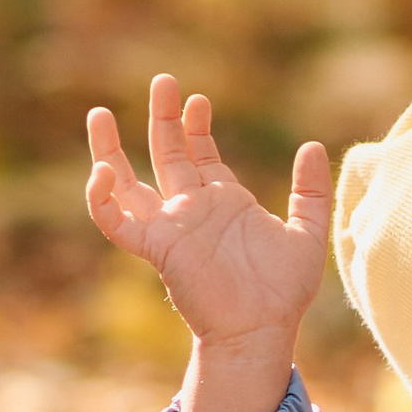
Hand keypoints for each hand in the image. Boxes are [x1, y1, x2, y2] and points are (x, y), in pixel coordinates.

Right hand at [87, 75, 329, 411]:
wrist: (263, 330)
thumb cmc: (284, 291)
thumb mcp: (308, 233)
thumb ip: (311, 192)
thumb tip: (313, 146)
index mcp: (224, 202)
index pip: (201, 155)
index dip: (196, 126)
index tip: (199, 100)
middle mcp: (192, 211)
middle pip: (166, 155)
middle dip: (163, 118)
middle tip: (163, 81)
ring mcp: (171, 228)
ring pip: (127, 184)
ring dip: (110, 150)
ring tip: (98, 114)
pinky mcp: (157, 248)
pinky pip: (116, 222)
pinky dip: (101, 200)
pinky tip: (101, 171)